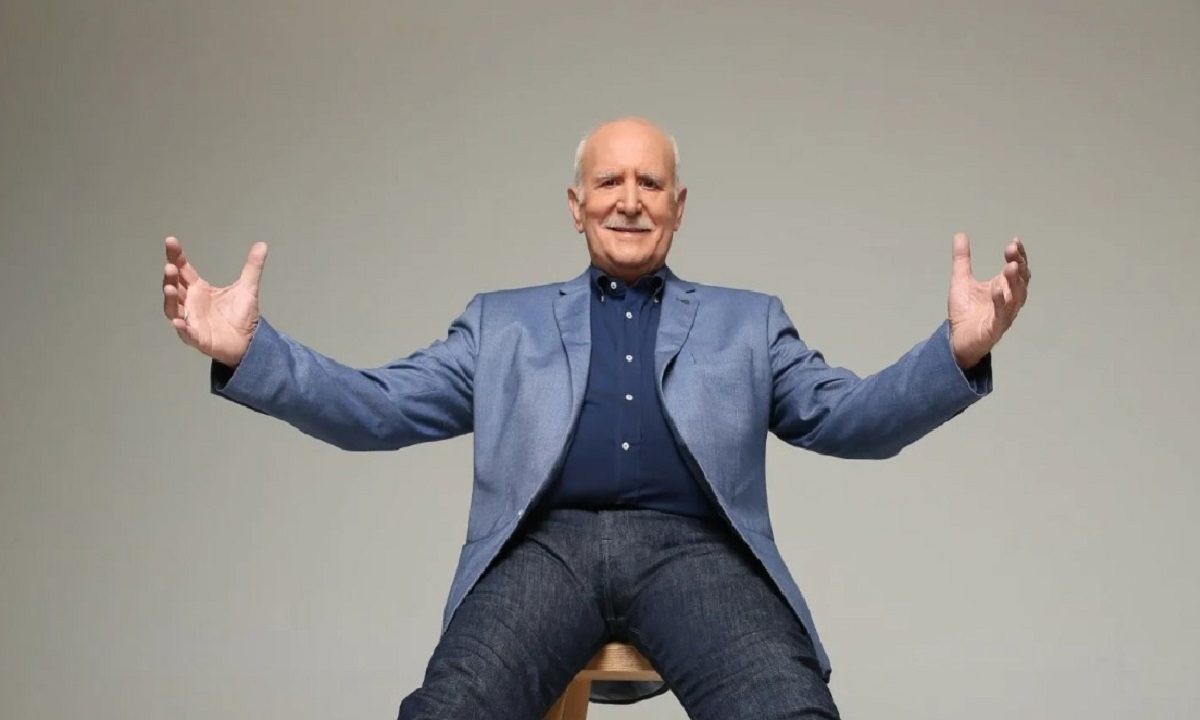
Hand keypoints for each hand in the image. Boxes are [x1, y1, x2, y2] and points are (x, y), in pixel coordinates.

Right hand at [162, 236, 267, 366]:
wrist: (249, 342)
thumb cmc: (241, 316)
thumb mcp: (247, 288)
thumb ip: (252, 267)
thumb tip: (262, 244)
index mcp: (199, 289)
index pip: (183, 269)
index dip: (175, 256)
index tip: (170, 241)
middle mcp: (191, 303)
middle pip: (174, 287)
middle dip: (170, 276)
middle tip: (170, 266)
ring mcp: (191, 320)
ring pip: (174, 308)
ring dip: (170, 299)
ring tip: (170, 288)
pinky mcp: (197, 338)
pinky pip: (186, 333)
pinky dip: (181, 327)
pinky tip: (178, 321)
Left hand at [947, 232, 1029, 368]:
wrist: (956, 339)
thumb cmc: (964, 311)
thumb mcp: (961, 280)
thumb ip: (962, 259)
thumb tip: (960, 234)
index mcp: (1003, 287)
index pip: (1017, 268)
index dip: (1018, 255)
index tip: (1015, 241)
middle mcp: (1008, 299)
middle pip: (1021, 280)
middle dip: (1019, 264)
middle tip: (1012, 250)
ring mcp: (1004, 314)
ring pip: (1017, 297)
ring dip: (1014, 281)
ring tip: (1010, 266)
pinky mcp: (996, 327)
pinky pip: (1002, 315)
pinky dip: (1001, 302)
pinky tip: (996, 288)